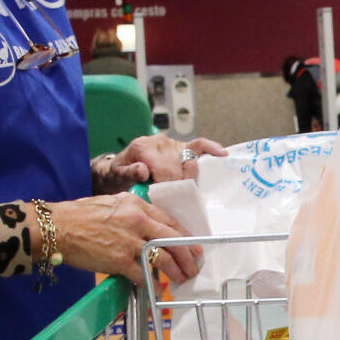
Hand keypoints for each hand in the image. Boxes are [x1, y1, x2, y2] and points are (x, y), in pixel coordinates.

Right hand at [49, 193, 203, 285]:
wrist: (57, 227)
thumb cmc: (79, 214)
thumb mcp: (112, 203)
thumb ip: (133, 212)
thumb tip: (148, 228)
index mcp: (137, 205)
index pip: (169, 221)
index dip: (184, 235)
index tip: (193, 246)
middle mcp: (138, 221)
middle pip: (173, 240)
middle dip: (188, 255)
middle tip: (195, 265)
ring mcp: (130, 242)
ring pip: (164, 258)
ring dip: (176, 270)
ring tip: (183, 278)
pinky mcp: (119, 260)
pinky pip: (143, 274)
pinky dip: (152, 283)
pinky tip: (158, 289)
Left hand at [98, 134, 227, 190]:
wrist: (118, 169)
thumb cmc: (118, 174)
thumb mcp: (117, 176)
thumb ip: (128, 173)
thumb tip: (142, 170)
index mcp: (142, 147)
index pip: (163, 168)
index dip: (167, 186)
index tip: (166, 198)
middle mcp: (159, 141)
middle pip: (177, 166)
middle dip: (177, 184)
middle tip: (174, 197)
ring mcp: (172, 143)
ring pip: (189, 158)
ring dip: (190, 175)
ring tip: (188, 187)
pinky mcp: (182, 146)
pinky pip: (199, 145)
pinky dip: (211, 148)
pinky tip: (222, 154)